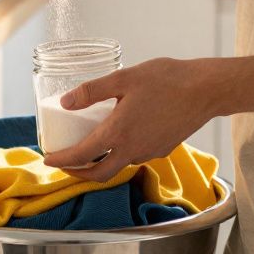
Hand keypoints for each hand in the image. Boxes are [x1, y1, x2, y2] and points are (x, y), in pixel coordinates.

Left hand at [42, 58, 215, 181]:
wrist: (206, 90)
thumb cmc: (166, 80)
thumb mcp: (124, 78)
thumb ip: (92, 91)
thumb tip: (64, 102)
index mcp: (118, 134)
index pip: (82, 156)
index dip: (61, 160)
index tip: (47, 159)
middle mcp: (132, 150)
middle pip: (99, 175)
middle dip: (77, 174)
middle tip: (64, 164)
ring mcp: (149, 153)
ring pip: (118, 166)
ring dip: (99, 164)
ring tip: (87, 149)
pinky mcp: (162, 150)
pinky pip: (135, 157)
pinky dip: (119, 154)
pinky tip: (118, 137)